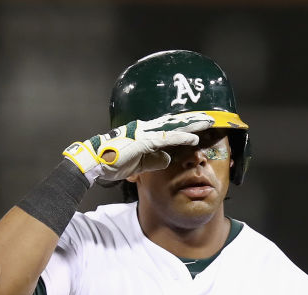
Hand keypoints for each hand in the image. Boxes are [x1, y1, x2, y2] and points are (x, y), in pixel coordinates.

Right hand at [62, 112, 215, 184]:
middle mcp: (146, 130)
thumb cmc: (114, 162)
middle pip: (174, 124)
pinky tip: (193, 138)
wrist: (97, 162)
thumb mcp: (140, 164)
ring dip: (191, 126)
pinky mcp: (143, 141)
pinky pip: (166, 139)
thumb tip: (169, 158)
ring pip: (174, 127)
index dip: (185, 127)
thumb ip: (154, 160)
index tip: (200, 126)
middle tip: (210, 118)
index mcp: (145, 134)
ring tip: (207, 123)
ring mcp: (145, 134)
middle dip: (193, 120)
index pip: (170, 129)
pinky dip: (181, 138)